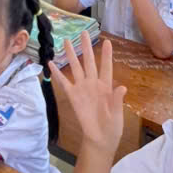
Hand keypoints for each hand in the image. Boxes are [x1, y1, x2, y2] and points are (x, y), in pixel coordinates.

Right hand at [49, 34, 126, 152]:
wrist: (99, 140)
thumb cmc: (112, 127)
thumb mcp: (118, 115)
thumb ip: (117, 100)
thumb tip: (122, 87)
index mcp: (106, 87)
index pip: (106, 67)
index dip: (106, 55)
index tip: (107, 41)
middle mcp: (93, 84)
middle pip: (89, 62)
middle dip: (86, 47)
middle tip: (84, 32)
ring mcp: (82, 89)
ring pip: (76, 68)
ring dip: (72, 55)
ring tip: (67, 41)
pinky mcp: (73, 96)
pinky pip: (63, 82)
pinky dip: (57, 73)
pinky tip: (50, 63)